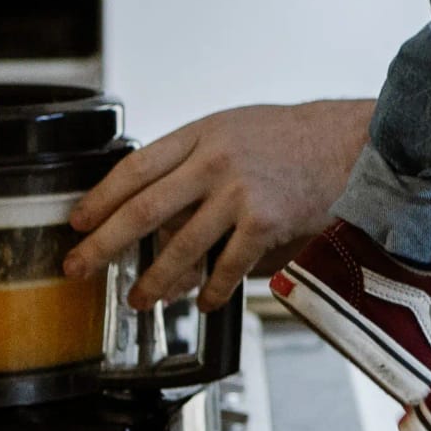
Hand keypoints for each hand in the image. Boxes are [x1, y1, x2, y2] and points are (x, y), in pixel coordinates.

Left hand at [64, 99, 372, 306]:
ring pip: (181, 246)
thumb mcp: (235, 129)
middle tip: (79, 267)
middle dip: (104, 243)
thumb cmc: (293, 138)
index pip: (136, 168)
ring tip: (139, 299)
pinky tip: (202, 301)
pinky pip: (227, 265)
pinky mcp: (267, 220)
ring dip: (154, 279)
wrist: (352, 141)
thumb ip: (195, 160)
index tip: (77, 222)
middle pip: (144, 208)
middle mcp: (215, 160)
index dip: (100, 198)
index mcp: (201, 134)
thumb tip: (157, 213)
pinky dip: (211, 289)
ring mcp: (240, 192)